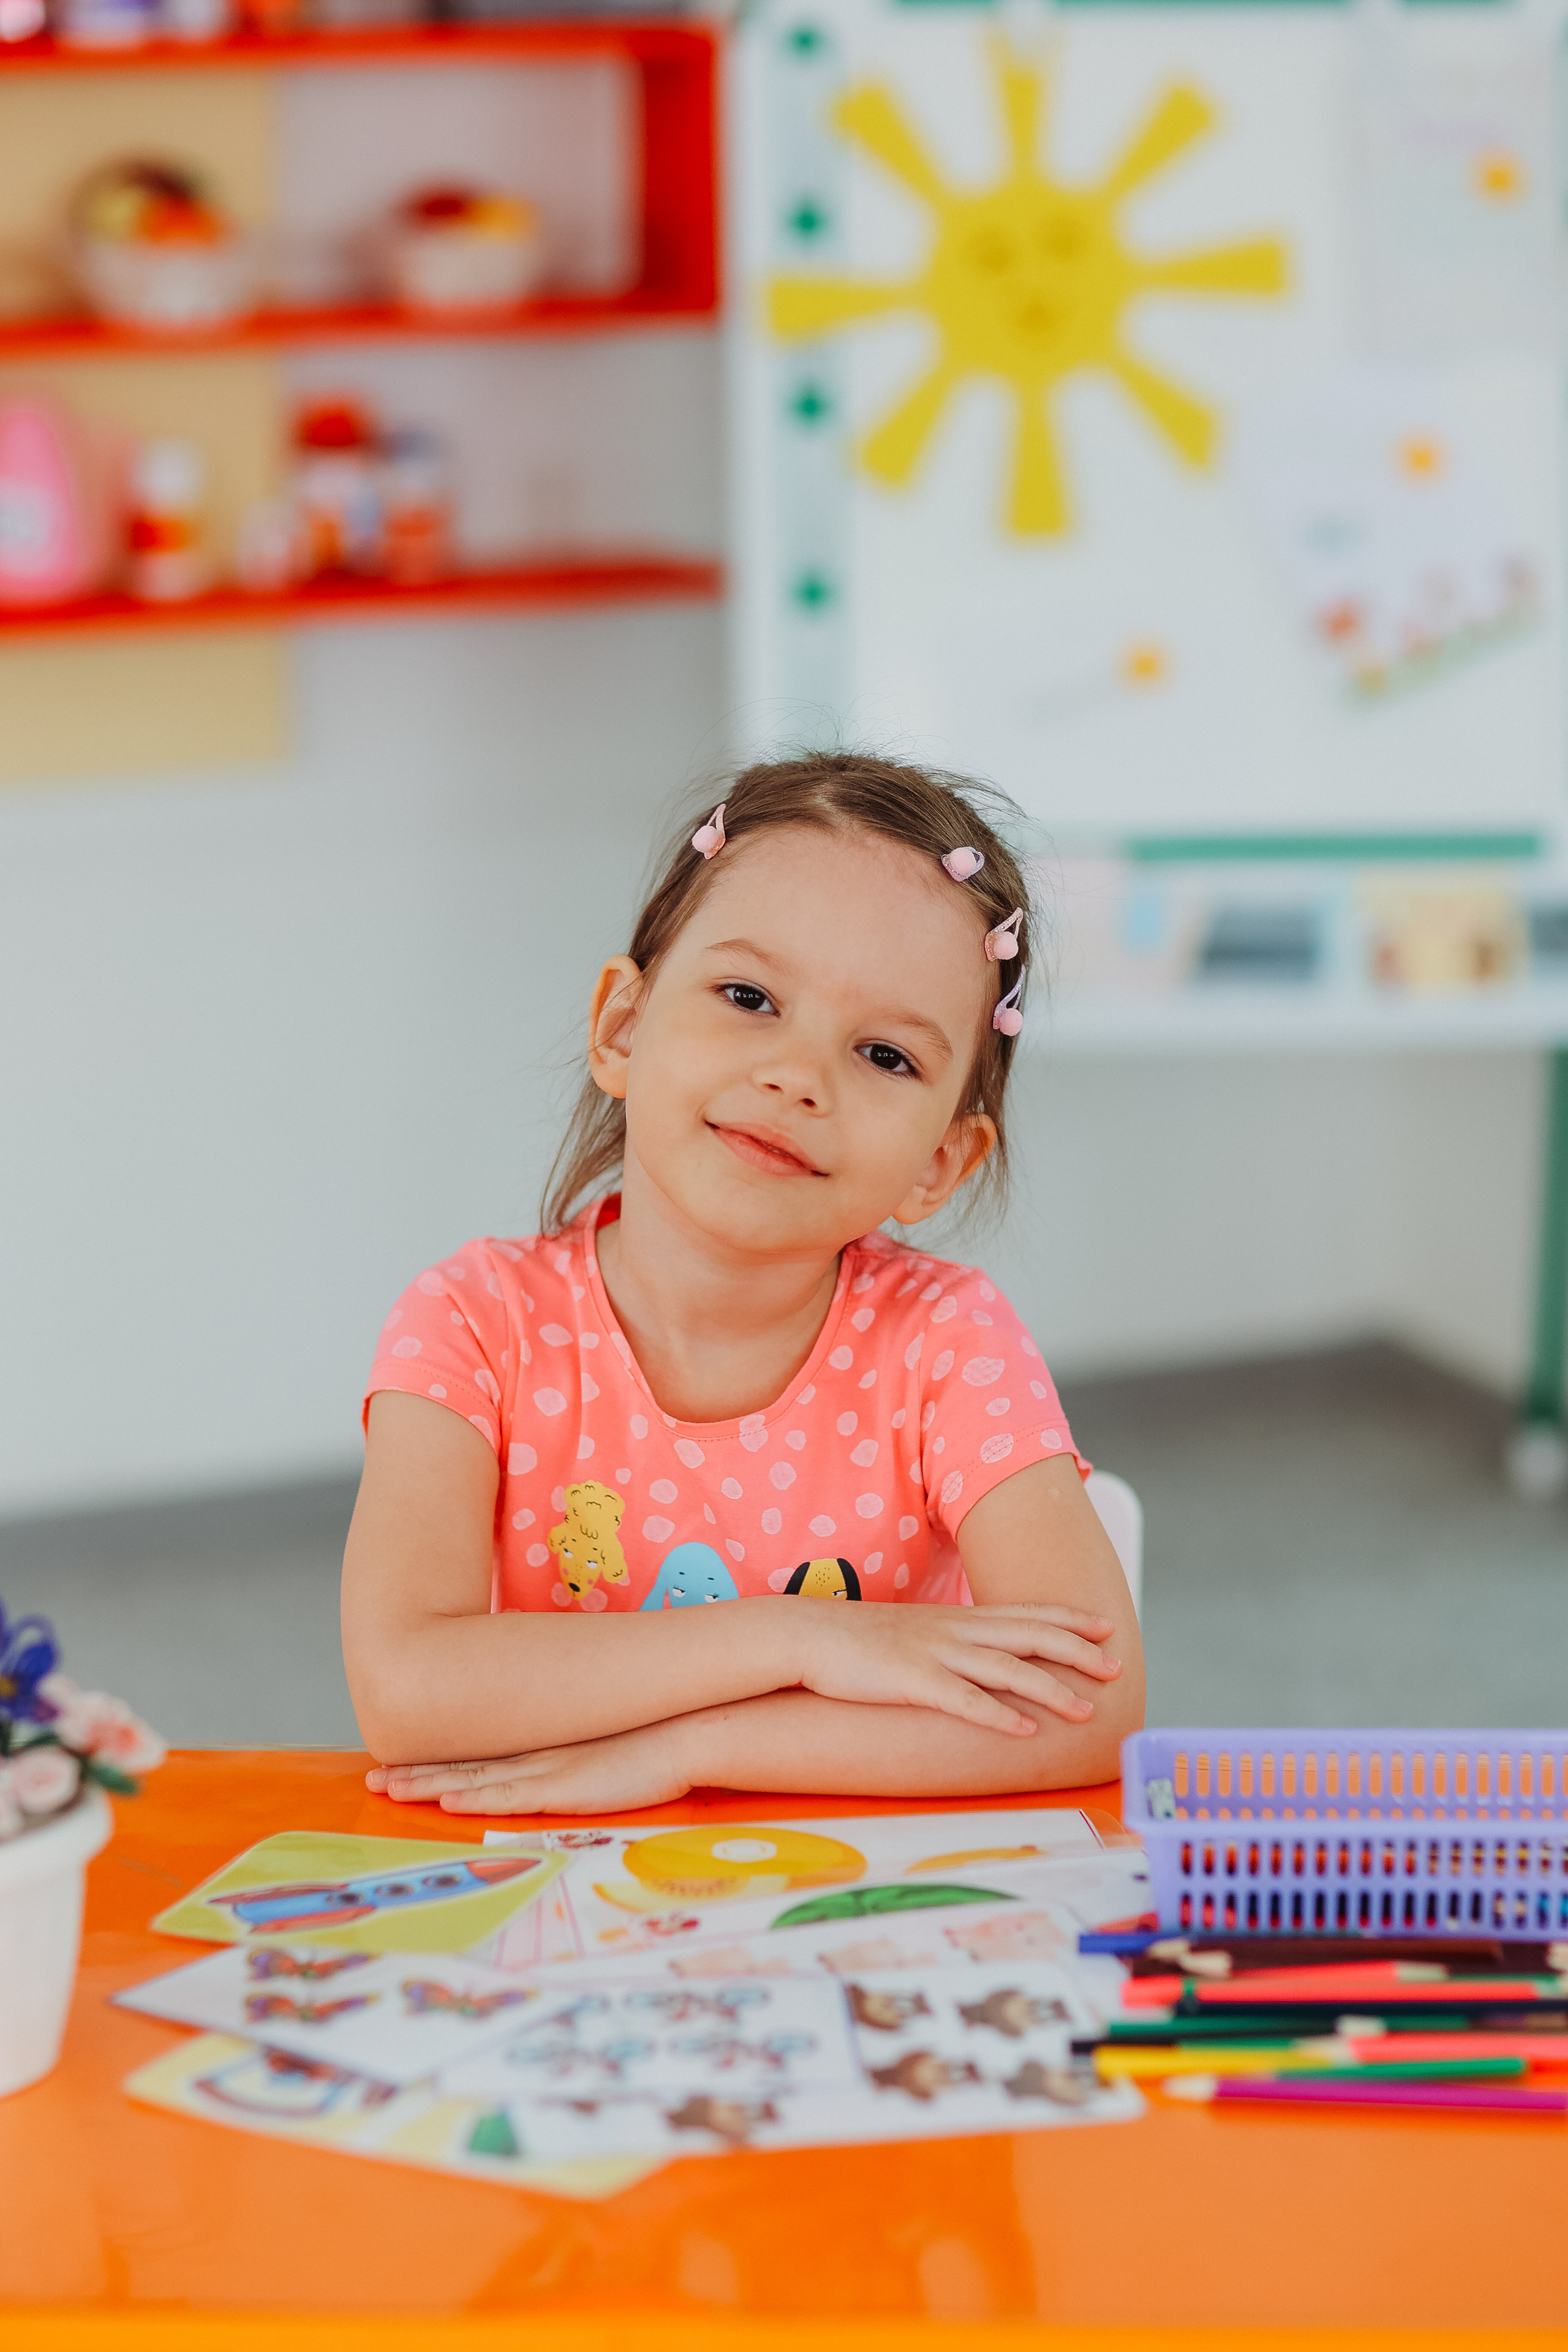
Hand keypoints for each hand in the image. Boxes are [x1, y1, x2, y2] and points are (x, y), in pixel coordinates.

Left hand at [365, 1716, 697, 1815]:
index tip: (399, 1764)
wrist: (686, 1733)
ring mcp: (548, 1770)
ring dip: (429, 1785)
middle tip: (373, 1779)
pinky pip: (509, 1796)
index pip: (479, 1756)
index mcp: (544, 1748)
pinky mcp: (564, 1788)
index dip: (437, 1762)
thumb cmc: (653, 1745)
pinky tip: (446, 1800)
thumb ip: (576, 1762)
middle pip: (465, 1766)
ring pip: (475, 1779)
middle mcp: (537, 1756)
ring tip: (387, 1787)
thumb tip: (562, 1771)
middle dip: (416, 1773)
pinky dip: (474, 1798)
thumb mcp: (602, 1753)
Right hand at [788, 1600, 1119, 1736]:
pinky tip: (1025, 1729)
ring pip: (1006, 1669)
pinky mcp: (913, 1682)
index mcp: (956, 1619)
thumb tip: (978, 1660)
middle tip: (1115, 1665)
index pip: (1024, 1614)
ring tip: (1085, 1708)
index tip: (1105, 1625)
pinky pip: (964, 1701)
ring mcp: (935, 1655)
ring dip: (1050, 1689)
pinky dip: (999, 1715)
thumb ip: (949, 1643)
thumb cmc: (859, 1641)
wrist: (809, 1635)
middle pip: (1028, 1635)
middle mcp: (954, 1631)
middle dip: (1076, 1650)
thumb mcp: (914, 1634)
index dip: (1067, 1619)